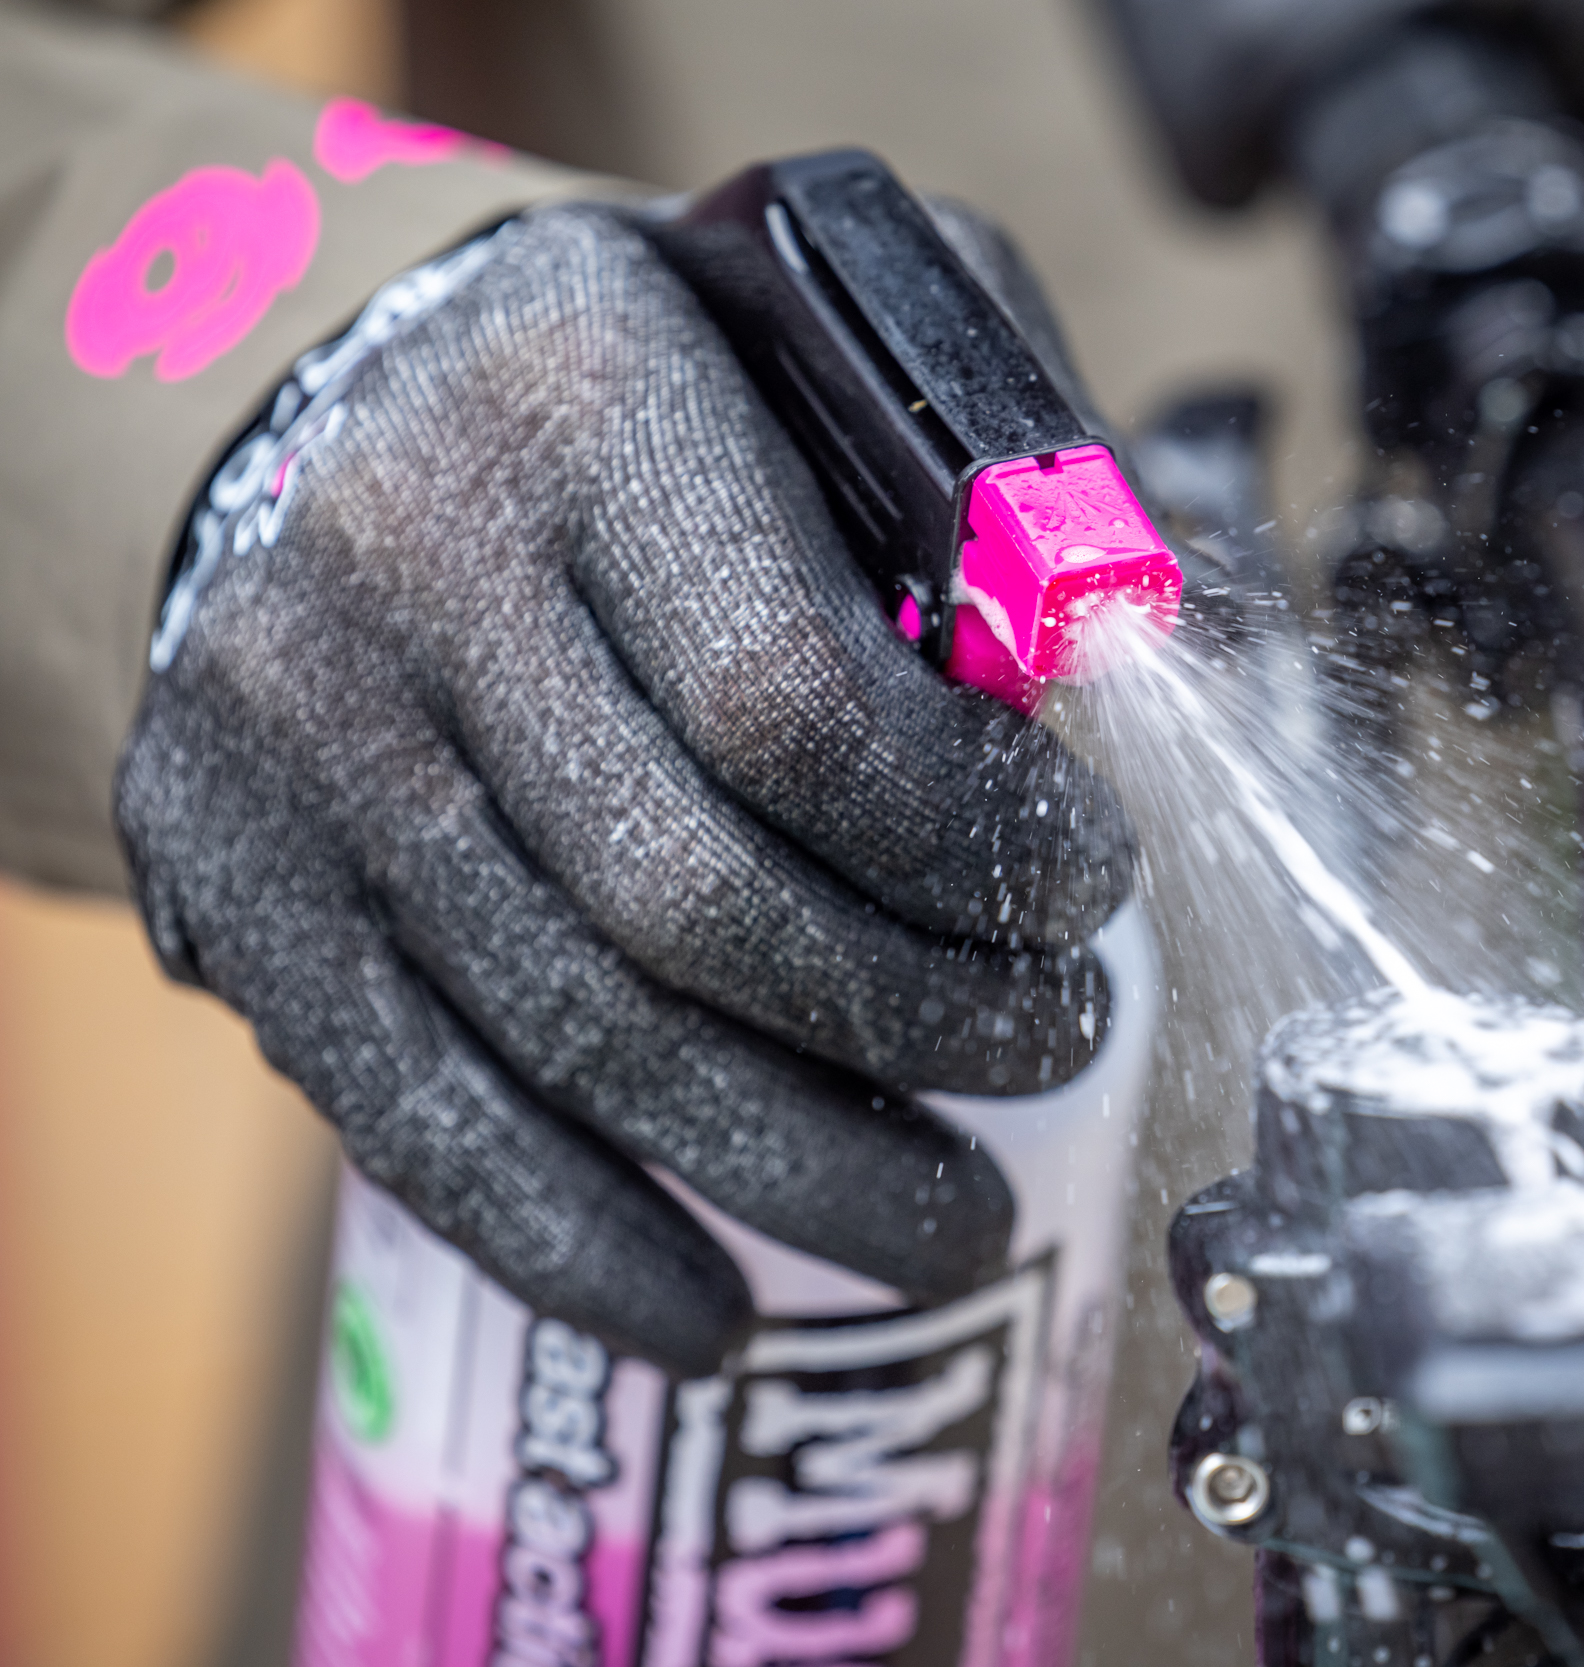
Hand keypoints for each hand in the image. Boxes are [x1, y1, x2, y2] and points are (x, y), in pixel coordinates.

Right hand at [115, 204, 1135, 1373]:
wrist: (338, 399)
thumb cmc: (659, 381)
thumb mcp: (838, 329)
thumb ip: (993, 475)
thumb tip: (1131, 675)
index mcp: (587, 395)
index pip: (796, 706)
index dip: (972, 845)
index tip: (1086, 891)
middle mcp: (408, 557)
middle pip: (696, 896)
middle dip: (922, 1019)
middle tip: (1056, 1046)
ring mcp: (297, 731)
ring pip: (579, 1030)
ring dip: (802, 1170)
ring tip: (952, 1221)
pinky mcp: (231, 870)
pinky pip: (412, 1108)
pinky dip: (578, 1241)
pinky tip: (715, 1311)